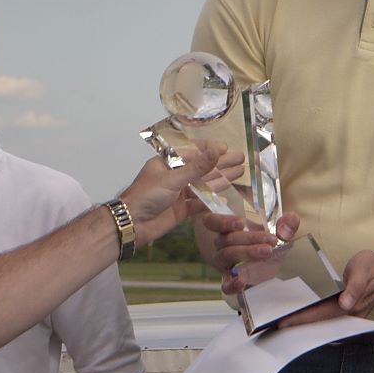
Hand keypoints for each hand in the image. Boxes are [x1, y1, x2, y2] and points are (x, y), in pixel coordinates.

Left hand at [121, 140, 240, 243]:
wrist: (133, 225)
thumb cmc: (147, 196)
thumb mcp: (173, 179)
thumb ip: (197, 167)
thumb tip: (216, 151)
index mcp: (167, 163)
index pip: (191, 151)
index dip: (208, 149)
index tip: (225, 147)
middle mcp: (174, 176)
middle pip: (201, 167)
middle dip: (220, 163)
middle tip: (240, 158)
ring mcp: (179, 194)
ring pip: (203, 185)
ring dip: (221, 179)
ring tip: (239, 172)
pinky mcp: (182, 210)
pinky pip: (200, 203)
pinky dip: (212, 200)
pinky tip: (226, 196)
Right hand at [202, 212, 297, 292]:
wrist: (263, 264)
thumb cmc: (264, 242)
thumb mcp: (276, 231)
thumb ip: (285, 223)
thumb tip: (290, 220)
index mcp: (226, 228)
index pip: (213, 221)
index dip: (224, 221)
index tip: (241, 222)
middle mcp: (221, 244)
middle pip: (227, 239)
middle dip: (250, 238)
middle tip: (271, 239)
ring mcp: (224, 263)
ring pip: (227, 254)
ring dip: (247, 252)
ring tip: (267, 252)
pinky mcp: (231, 279)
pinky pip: (225, 284)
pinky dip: (231, 284)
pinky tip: (241, 282)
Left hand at [267, 244, 373, 327]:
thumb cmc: (373, 266)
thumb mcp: (364, 270)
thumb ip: (355, 287)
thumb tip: (345, 303)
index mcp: (350, 306)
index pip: (320, 315)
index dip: (301, 319)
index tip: (283, 322)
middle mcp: (348, 313)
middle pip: (319, 322)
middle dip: (298, 324)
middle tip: (274, 324)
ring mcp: (348, 313)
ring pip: (322, 320)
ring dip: (304, 321)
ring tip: (283, 321)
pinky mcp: (347, 308)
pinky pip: (326, 315)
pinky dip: (312, 316)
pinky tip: (301, 313)